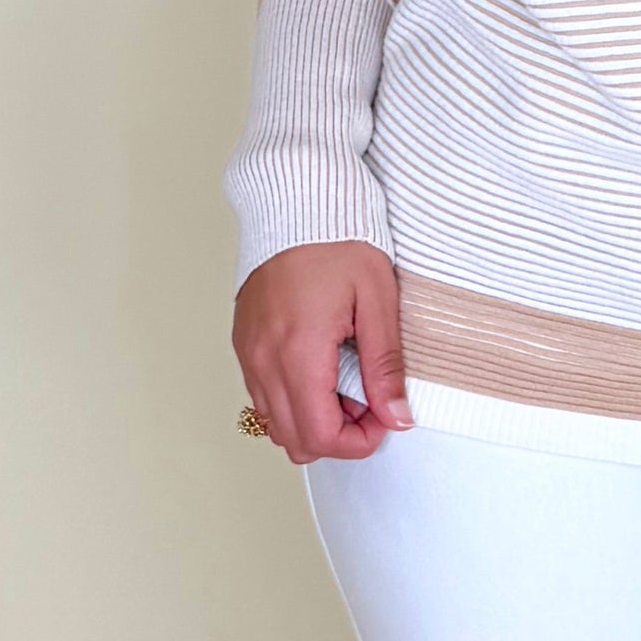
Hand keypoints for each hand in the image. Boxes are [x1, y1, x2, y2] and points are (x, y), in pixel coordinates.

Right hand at [232, 240, 412, 463]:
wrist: (298, 199)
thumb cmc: (340, 240)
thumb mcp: (377, 300)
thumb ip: (385, 366)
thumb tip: (397, 416)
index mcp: (298, 352)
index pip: (320, 436)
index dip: (358, 441)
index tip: (384, 417)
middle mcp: (263, 359)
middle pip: (293, 440)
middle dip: (336, 435)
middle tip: (368, 399)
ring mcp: (248, 352)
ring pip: (272, 423)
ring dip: (312, 418)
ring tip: (346, 380)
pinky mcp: (243, 341)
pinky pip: (261, 395)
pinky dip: (291, 399)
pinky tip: (321, 368)